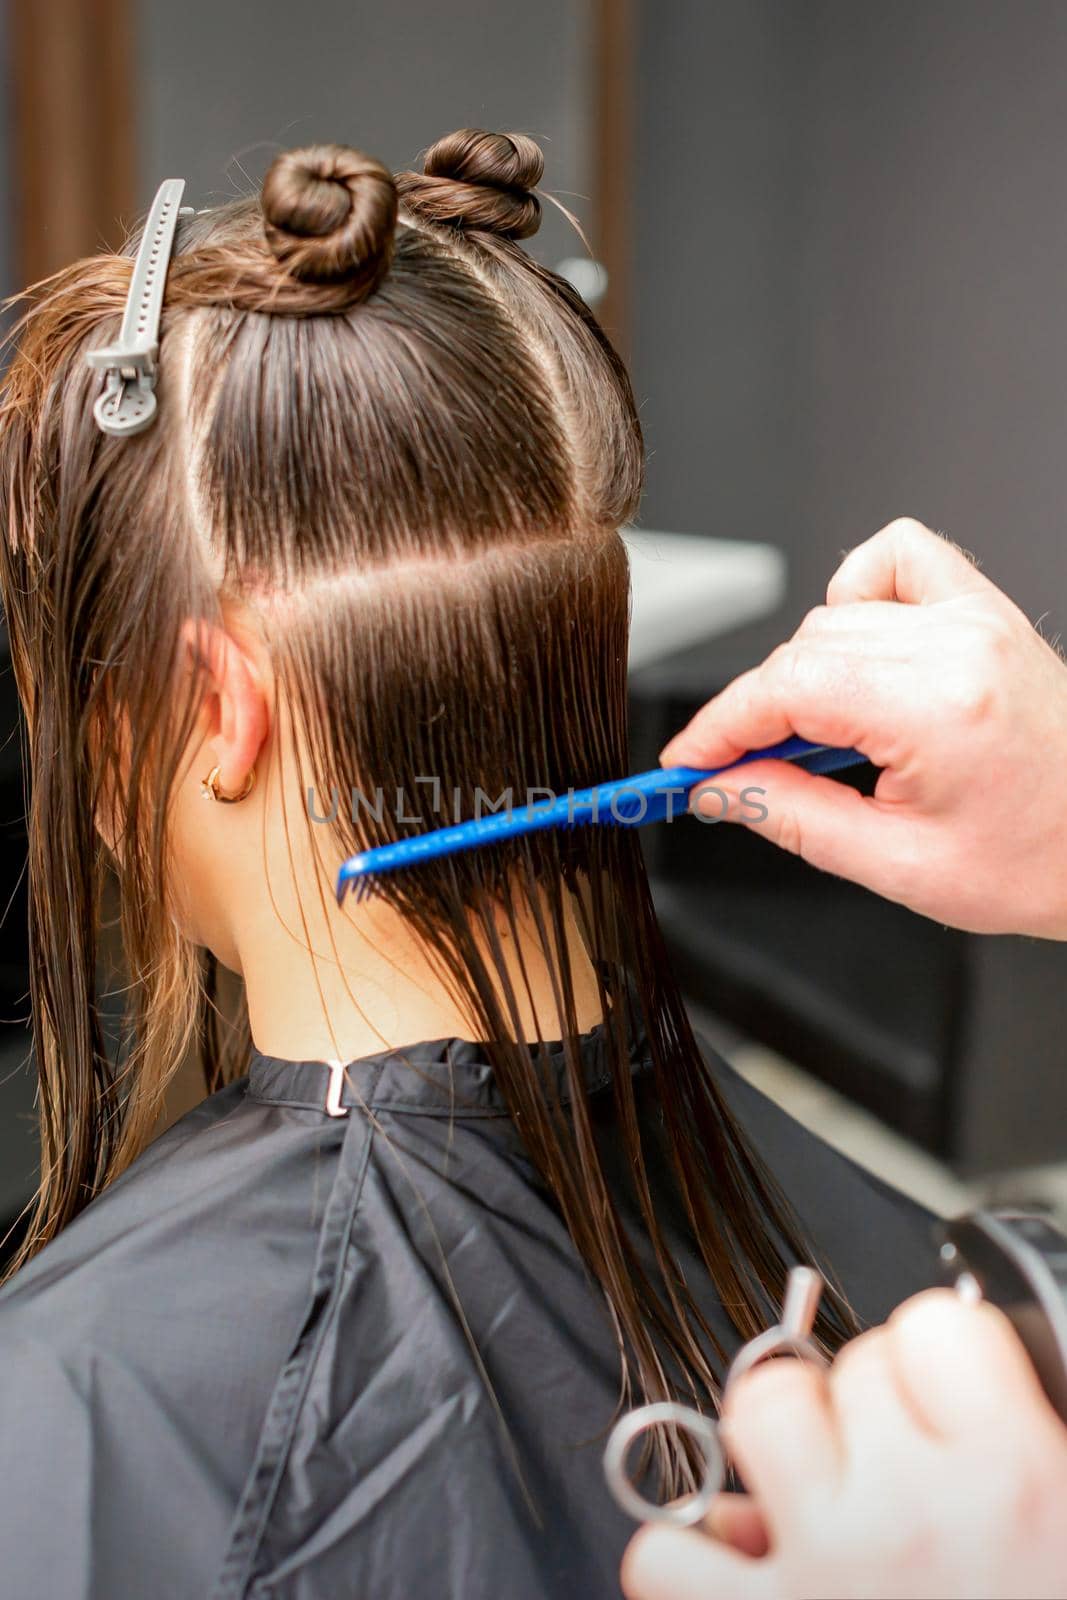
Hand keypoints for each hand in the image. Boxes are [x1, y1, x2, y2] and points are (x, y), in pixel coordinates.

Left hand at [621, 1290, 1066, 1598]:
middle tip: (893, 1473)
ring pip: (752, 1415)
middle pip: (840, 1366)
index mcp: (1017, 1484)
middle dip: (862, 1413)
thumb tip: (952, 1399)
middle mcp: (911, 1515)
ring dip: (778, 1455)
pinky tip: (749, 1585)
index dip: (935, 1358)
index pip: (935, 1327)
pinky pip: (666, 1558)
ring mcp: (822, 1578)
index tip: (939, 1396)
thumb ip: (1021, 1454)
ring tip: (819, 1507)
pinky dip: (691, 1565)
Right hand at [661, 518, 1066, 936]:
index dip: (718, 727)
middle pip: (801, 651)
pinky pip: (894, 559)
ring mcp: (975, 616)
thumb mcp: (900, 866)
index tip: (686, 762)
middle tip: (738, 771)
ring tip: (830, 740)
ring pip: (835, 612)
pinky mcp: (985, 608)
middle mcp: (957, 645)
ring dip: (808, 671)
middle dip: (755, 713)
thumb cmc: (1041, 860)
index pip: (786, 689)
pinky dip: (858, 597)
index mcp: (938, 708)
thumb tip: (719, 787)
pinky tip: (865, 658)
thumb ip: (793, 817)